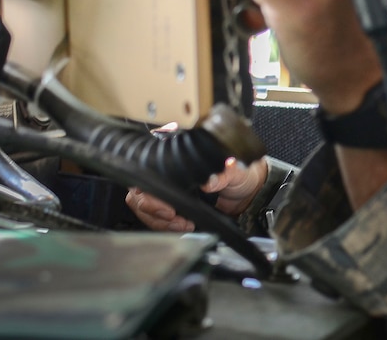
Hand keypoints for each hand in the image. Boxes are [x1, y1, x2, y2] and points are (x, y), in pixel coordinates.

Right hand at [125, 156, 267, 231]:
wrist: (247, 194)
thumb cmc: (240, 176)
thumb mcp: (237, 172)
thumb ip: (226, 174)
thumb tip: (210, 181)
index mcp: (179, 159)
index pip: (147, 171)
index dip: (150, 192)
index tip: (167, 208)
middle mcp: (168, 173)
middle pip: (139, 192)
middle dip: (153, 210)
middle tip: (174, 218)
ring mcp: (167, 190)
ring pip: (143, 208)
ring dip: (159, 221)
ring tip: (182, 224)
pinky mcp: (170, 206)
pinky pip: (155, 218)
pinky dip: (165, 226)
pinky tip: (181, 226)